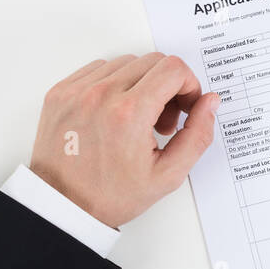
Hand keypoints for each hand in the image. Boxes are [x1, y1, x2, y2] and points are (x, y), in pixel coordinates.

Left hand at [29, 53, 219, 227]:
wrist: (62, 207)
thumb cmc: (109, 195)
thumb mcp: (167, 175)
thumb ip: (197, 135)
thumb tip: (209, 102)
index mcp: (129, 113)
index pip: (173, 69)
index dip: (189, 85)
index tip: (185, 105)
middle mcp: (101, 95)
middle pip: (153, 62)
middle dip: (168, 86)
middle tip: (163, 120)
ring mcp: (77, 91)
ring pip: (126, 63)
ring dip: (140, 84)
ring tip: (137, 119)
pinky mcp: (61, 92)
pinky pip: (98, 68)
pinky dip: (113, 84)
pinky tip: (115, 112)